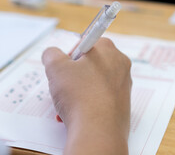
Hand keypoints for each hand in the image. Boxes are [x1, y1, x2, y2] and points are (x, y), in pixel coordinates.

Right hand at [42, 38, 131, 154]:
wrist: (97, 131)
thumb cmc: (80, 95)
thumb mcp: (56, 67)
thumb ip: (51, 54)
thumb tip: (52, 54)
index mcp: (109, 50)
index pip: (86, 43)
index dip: (71, 55)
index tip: (64, 67)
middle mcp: (120, 66)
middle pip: (89, 64)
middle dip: (72, 75)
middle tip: (63, 85)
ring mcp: (123, 86)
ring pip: (93, 83)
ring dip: (76, 91)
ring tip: (67, 103)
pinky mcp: (122, 105)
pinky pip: (99, 99)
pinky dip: (86, 103)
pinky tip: (75, 114)